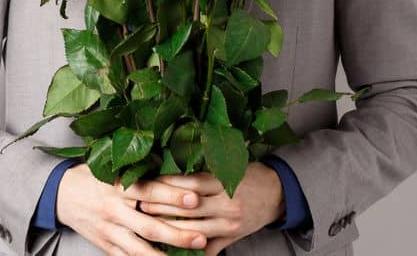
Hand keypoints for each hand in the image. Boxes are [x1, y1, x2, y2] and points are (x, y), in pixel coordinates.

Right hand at [55, 163, 208, 254]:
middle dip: (177, 234)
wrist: (63, 193)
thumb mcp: (119, 168)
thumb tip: (182, 171)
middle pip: (149, 226)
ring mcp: (109, 230)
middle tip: (201, 238)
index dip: (173, 196)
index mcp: (120, 186)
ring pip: (138, 249)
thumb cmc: (98, 176)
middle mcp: (114, 209)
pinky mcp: (104, 245)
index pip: (150, 191)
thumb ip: (146, 172)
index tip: (195, 199)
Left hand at [130, 163, 285, 255]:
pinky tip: (169, 248)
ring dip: (167, 229)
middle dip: (160, 207)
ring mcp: (229, 224)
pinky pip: (206, 249)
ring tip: (147, 225)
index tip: (146, 184)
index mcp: (226, 183)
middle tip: (138, 205)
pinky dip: (187, 250)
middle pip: (187, 208)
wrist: (278, 194)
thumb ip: (204, 176)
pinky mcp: (230, 238)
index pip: (190, 184)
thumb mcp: (231, 168)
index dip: (166, 185)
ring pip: (192, 230)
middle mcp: (228, 204)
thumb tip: (169, 176)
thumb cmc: (250, 177)